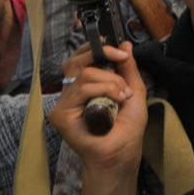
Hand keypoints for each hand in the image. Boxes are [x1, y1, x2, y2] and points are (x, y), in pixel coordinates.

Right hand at [48, 43, 145, 174]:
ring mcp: (65, 104)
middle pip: (78, 61)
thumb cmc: (128, 126)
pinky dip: (102, 91)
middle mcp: (72, 93)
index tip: (120, 52)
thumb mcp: (133, 90)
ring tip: (122, 95)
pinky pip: (80, 90)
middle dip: (104, 56)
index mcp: (87, 86)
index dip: (97, 49)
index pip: (81, 59)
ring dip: (110, 81)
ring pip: (84, 75)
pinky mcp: (60, 114)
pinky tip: (114, 102)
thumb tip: (125, 44)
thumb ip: (127, 68)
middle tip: (121, 60)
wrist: (124, 150)